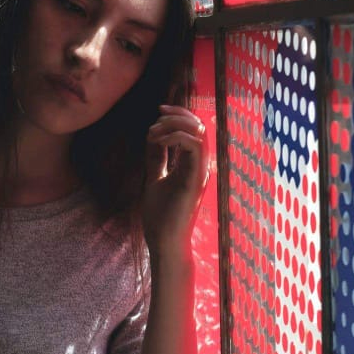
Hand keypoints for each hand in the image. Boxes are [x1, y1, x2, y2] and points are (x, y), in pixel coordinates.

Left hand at [142, 104, 209, 260]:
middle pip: (199, 125)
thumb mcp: (155, 179)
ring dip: (175, 124)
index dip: (178, 114)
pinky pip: (195, 146)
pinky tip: (159, 142)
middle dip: (177, 114)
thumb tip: (152, 135)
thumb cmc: (161, 216)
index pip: (194, 129)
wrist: (164, 242)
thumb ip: (157, 158)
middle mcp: (201, 165)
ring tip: (154, 132)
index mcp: (193, 164)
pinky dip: (176, 137)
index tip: (158, 111)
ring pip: (199, 132)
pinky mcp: (196, 178)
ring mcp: (201, 171)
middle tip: (157, 116)